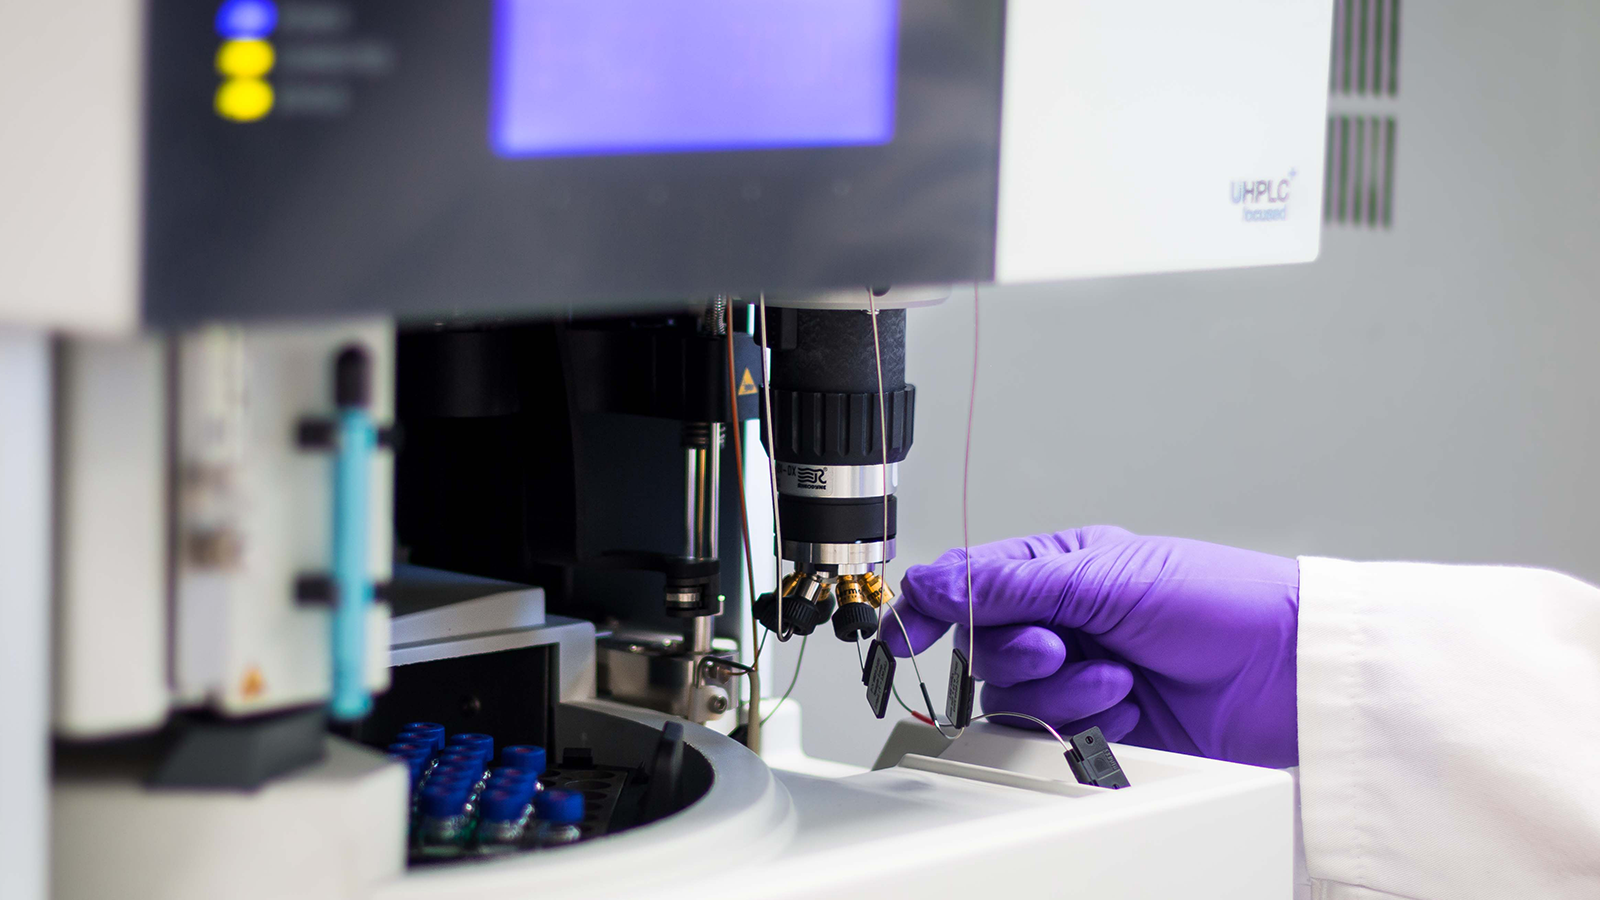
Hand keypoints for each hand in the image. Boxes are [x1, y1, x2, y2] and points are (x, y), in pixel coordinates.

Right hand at [882, 526, 1298, 767]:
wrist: (1290, 675)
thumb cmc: (1222, 602)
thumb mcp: (1106, 576)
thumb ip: (1008, 585)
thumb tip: (932, 582)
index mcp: (1062, 570)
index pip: (971, 584)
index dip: (932, 608)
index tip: (905, 636)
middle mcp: (1067, 623)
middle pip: (987, 651)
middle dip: (1020, 654)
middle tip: (1062, 646)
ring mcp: (1084, 677)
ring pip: (1019, 700)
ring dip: (1066, 694)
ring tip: (1119, 680)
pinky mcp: (1104, 728)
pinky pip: (1057, 740)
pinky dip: (1092, 727)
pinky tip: (1133, 709)